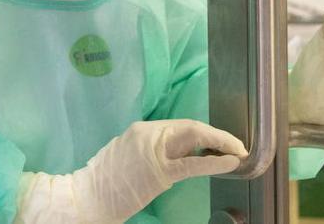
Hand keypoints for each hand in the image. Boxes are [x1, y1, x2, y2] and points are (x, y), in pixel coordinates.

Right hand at [16, 119, 246, 222]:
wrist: (85, 197)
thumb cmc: (105, 182)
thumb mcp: (126, 154)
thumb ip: (150, 149)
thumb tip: (175, 153)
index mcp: (141, 130)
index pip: (181, 126)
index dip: (204, 133)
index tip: (219, 141)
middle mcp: (148, 133)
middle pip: (191, 128)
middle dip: (217, 135)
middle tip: (237, 144)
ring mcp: (153, 150)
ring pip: (194, 139)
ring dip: (221, 144)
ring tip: (238, 151)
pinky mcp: (158, 171)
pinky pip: (192, 164)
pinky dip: (215, 162)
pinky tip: (230, 162)